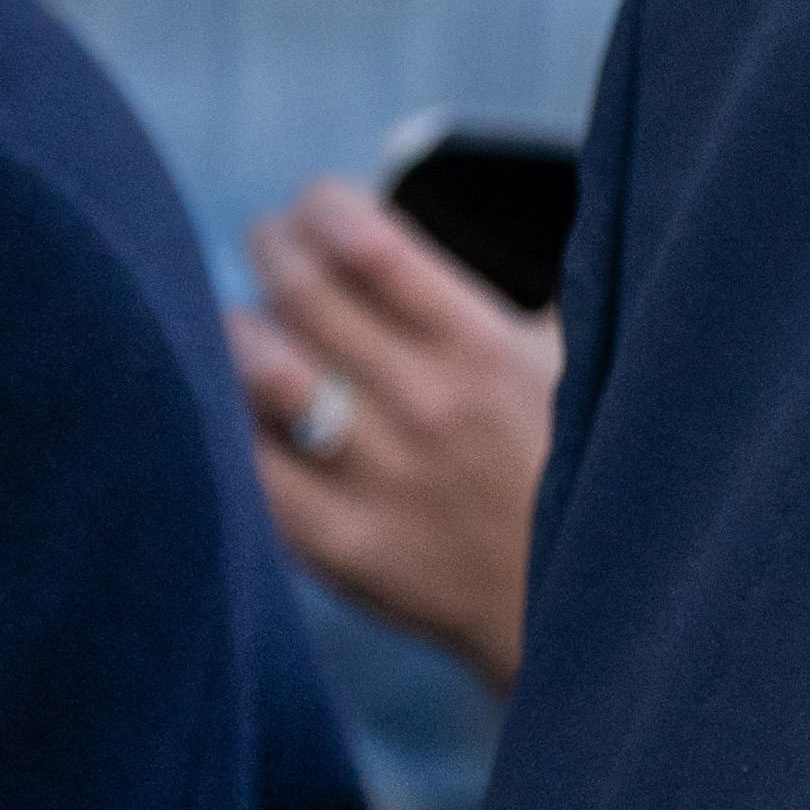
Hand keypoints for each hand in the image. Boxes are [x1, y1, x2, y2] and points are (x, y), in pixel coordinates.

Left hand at [228, 175, 563, 689]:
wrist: (580, 607)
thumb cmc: (569, 462)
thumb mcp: (564, 362)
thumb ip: (503, 295)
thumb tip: (421, 221)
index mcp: (485, 349)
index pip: (371, 245)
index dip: (323, 206)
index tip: (316, 202)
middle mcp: (427, 406)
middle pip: (302, 294)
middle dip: (270, 247)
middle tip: (266, 241)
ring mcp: (379, 479)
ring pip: (261, 372)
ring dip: (238, 327)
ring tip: (245, 320)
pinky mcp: (341, 547)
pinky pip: (249, 469)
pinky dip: (228, 423)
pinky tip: (232, 405)